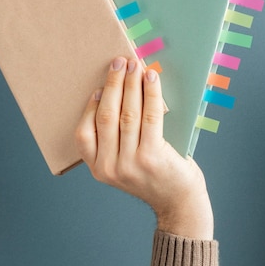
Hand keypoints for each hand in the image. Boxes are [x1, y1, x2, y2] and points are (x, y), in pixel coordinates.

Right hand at [75, 57, 213, 239]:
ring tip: (134, 66)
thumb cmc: (156, 178)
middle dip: (113, 85)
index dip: (91, 105)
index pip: (84, 132)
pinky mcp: (152, 156)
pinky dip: (151, 93)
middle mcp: (110, 167)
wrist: (180, 203)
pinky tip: (151, 79)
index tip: (100, 85)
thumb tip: (120, 95)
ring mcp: (130, 163)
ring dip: (131, 85)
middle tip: (118, 63)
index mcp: (98, 169)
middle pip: (106, 116)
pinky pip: (150, 116)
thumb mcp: (125, 166)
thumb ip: (117, 142)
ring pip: (127, 114)